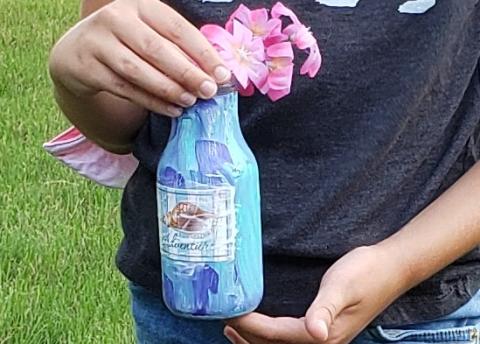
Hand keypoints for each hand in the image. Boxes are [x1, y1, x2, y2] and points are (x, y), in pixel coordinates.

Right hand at [49, 0, 230, 116]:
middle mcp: (117, 18)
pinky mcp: (87, 67)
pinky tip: (171, 109)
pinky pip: (125, 89)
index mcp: (141, 5)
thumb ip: (178, 48)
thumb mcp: (150, 34)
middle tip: (208, 91)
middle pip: (157, 49)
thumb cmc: (128, 44)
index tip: (222, 74)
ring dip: (169, 89)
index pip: (177, 28)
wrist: (78, 53)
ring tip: (190, 101)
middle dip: (187, 73)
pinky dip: (151, 102)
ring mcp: (98, 41)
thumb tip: (215, 73)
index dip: (203, 52)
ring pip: (139, 70)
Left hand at [225, 246, 408, 343]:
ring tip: (235, 328)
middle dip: (248, 338)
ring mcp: (325, 337)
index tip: (231, 312)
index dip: (250, 325)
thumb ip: (325, 310)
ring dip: (257, 339)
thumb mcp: (342, 287)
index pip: (275, 335)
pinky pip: (292, 338)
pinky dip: (272, 335)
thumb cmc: (366, 273)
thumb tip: (316, 334)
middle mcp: (323, 342)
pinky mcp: (326, 329)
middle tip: (226, 321)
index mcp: (324, 335)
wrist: (390, 268)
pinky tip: (264, 325)